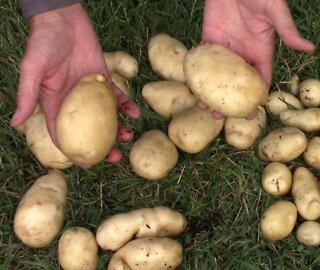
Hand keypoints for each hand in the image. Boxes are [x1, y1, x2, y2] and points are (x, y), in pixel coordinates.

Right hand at [10, 3, 139, 163]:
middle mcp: (74, 101)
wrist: (63, 19)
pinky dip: (126, 105)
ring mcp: (90, 91)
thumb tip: (14, 122)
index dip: (73, 151)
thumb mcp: (32, 70)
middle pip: (89, 130)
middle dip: (102, 145)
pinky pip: (117, 96)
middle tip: (115, 157)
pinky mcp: (103, 78)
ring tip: (128, 137)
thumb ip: (27, 96)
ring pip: (106, 117)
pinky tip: (135, 113)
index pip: (63, 134)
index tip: (87, 165)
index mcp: (54, 103)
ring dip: (117, 128)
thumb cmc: (42, 42)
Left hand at [201, 0, 314, 118]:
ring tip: (204, 108)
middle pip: (237, 83)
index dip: (257, 97)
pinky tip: (192, 88)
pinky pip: (203, 59)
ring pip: (218, 75)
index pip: (261, 79)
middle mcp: (243, 52)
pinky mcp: (209, 37)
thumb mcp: (276, 11)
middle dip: (230, 101)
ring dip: (211, 92)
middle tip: (222, 118)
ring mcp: (226, 46)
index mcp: (262, 50)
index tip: (251, 114)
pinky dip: (198, 73)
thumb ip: (288, 31)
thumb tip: (310, 48)